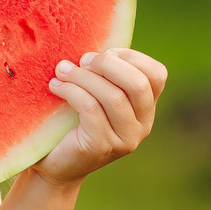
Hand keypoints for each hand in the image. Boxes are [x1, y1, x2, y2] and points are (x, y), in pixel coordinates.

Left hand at [30, 48, 168, 184]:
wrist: (54, 164)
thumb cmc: (72, 123)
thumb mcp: (96, 95)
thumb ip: (105, 75)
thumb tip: (96, 45)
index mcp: (145, 109)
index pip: (157, 75)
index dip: (132, 56)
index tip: (105, 52)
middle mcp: (142, 125)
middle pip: (138, 84)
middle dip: (107, 65)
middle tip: (81, 60)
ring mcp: (125, 139)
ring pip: (113, 96)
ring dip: (83, 77)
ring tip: (61, 70)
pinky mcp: (102, 146)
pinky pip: (91, 108)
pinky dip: (71, 91)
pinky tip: (55, 86)